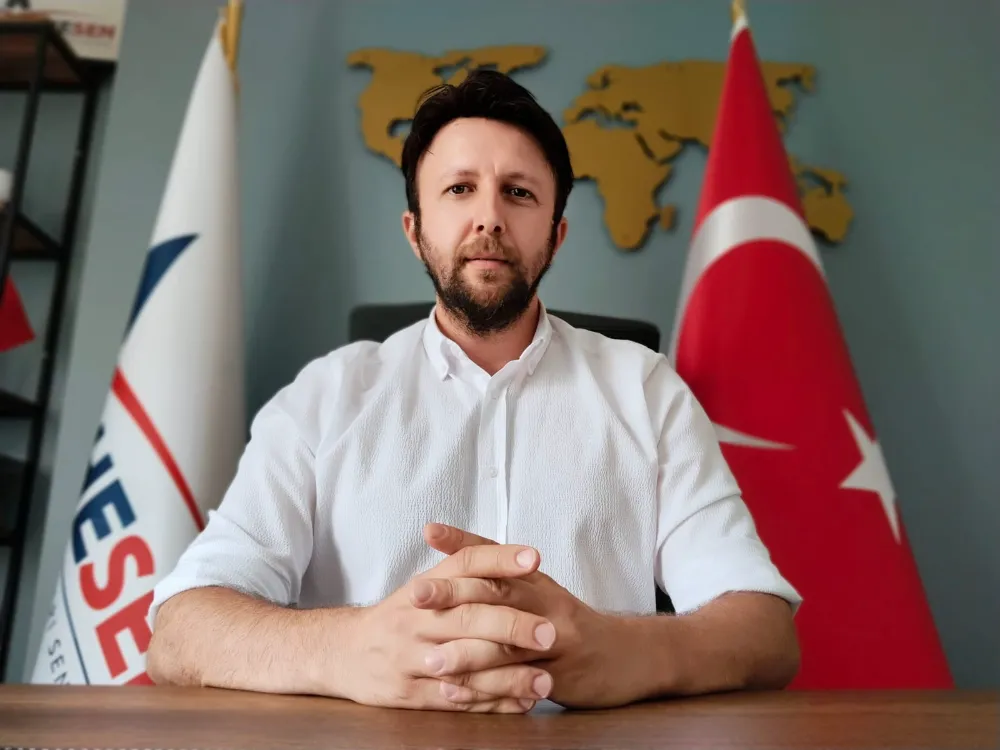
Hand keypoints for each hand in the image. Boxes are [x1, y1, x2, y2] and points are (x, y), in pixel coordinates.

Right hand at [341, 542, 557, 712]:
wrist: (342, 652)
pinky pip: (454, 702)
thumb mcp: (425, 586)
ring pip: (464, 666)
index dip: (499, 559)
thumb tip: (521, 557)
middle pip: (468, 617)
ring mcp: (410, 658)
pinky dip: (490, 703)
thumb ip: (466, 572)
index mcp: (425, 587)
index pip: (465, 564)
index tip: (534, 560)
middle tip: (550, 632)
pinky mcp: (408, 695)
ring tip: (544, 679)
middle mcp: (416, 619)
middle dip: (512, 625)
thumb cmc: (399, 617)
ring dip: (508, 675)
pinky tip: (520, 703)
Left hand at [416, 523, 644, 708]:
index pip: (495, 555)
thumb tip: (444, 543)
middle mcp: (546, 603)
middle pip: (497, 593)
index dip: (462, 542)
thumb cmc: (569, 623)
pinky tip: (455, 693)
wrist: (627, 657)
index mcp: (536, 580)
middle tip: (415, 594)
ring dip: (465, 652)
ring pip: (506, 644)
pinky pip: (517, 684)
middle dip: (453, 594)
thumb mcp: (539, 590)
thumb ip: (497, 571)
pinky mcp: (561, 675)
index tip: (428, 532)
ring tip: (429, 659)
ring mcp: (555, 640)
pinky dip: (483, 690)